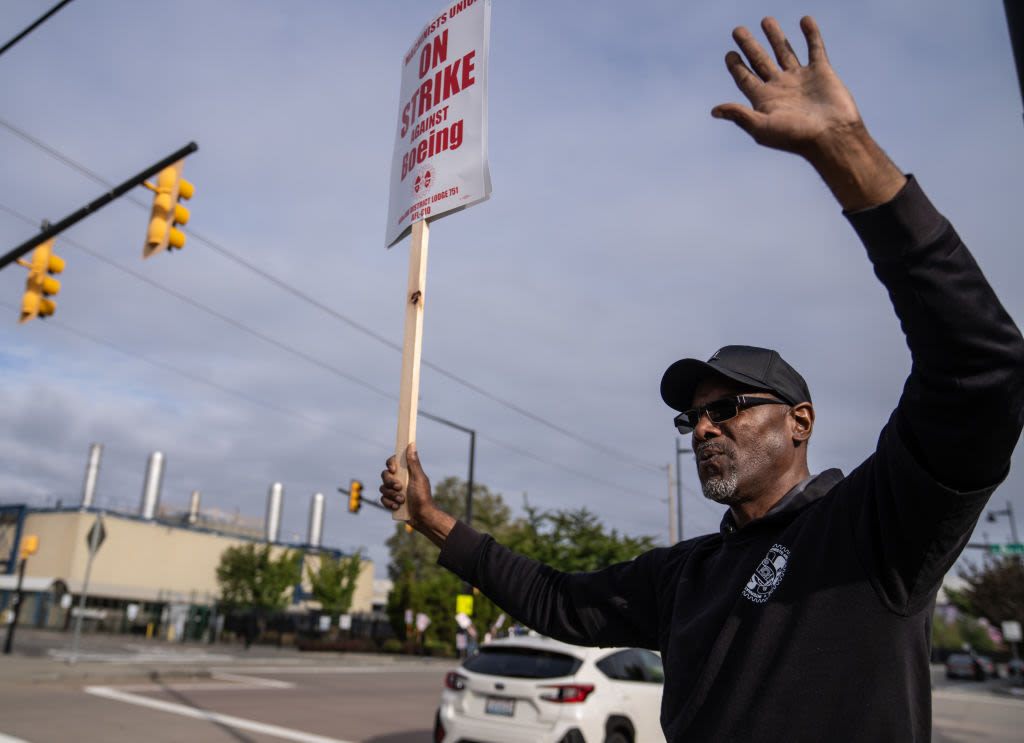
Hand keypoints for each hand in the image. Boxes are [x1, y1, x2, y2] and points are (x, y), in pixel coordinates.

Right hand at [380, 443, 455, 546]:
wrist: (422, 516)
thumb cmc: (423, 496)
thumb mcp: (419, 478)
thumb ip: (413, 462)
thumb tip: (412, 444)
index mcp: (406, 472)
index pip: (393, 461)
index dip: (391, 463)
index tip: (394, 469)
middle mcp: (399, 479)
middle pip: (385, 475)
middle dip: (390, 482)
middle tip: (399, 487)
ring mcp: (394, 490)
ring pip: (383, 488)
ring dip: (391, 494)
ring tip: (402, 500)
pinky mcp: (391, 501)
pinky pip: (382, 499)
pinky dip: (389, 503)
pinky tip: (397, 506)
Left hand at [713, 16, 905, 210]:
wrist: (832, 137)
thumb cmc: (795, 137)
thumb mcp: (762, 127)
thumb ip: (740, 115)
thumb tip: (714, 110)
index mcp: (764, 100)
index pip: (745, 79)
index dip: (735, 66)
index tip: (729, 53)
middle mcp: (780, 88)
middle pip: (760, 62)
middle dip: (749, 46)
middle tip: (737, 30)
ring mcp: (800, 79)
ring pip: (785, 52)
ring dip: (775, 37)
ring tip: (766, 20)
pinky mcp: (821, 73)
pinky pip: (815, 49)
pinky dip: (811, 34)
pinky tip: (805, 20)